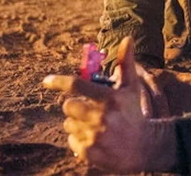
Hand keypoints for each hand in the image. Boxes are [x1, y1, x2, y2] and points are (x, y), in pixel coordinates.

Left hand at [42, 37, 173, 171]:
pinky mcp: (89, 152)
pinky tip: (95, 139)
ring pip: (68, 124)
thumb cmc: (133, 112)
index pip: (76, 86)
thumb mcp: (131, 88)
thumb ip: (125, 62)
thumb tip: (127, 38)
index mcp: (110, 99)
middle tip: (88, 109)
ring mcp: (94, 136)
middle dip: (75, 106)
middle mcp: (101, 118)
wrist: (144, 146)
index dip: (58, 81)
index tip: (46, 81)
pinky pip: (70, 140)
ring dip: (78, 123)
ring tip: (96, 126)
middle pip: (68, 106)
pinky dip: (79, 139)